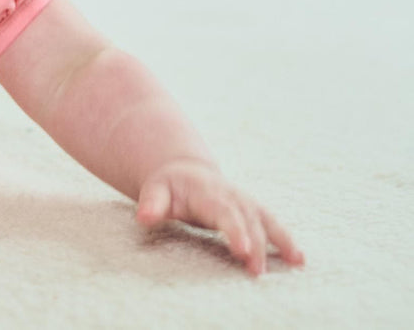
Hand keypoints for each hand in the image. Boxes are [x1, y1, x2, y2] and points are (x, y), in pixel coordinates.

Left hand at [136, 159, 304, 274]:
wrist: (187, 172)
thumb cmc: (169, 187)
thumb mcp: (155, 191)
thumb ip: (152, 204)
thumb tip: (144, 217)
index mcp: (208, 193)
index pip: (224, 214)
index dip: (235, 232)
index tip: (242, 251)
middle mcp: (233, 197)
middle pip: (248, 221)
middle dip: (256, 245)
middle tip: (258, 271)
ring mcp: (247, 203)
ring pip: (267, 221)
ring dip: (282, 241)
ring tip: (296, 262)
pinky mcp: (254, 211)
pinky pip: (273, 225)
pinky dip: (287, 240)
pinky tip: (299, 260)